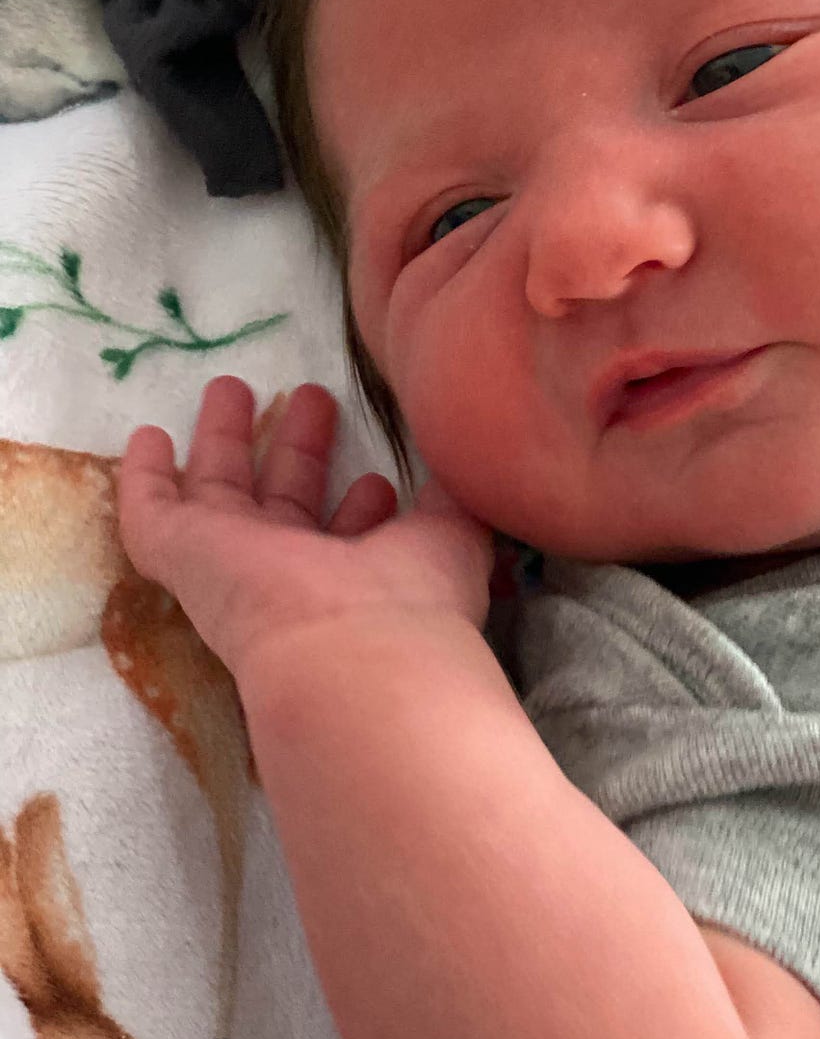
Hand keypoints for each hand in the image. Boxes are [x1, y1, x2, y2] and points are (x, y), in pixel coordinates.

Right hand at [118, 375, 495, 690]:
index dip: (362, 511)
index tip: (379, 480)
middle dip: (298, 449)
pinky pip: (150, 513)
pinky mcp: (182, 553)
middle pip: (285, 503)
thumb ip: (451, 505)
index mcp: (352, 585)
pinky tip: (146, 437)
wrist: (348, 653)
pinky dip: (144, 476)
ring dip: (226, 439)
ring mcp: (231, 566)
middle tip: (310, 395)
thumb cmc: (414, 598)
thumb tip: (456, 475)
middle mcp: (289, 578)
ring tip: (231, 385)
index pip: (349, 543)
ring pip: (220, 494)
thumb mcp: (452, 538)